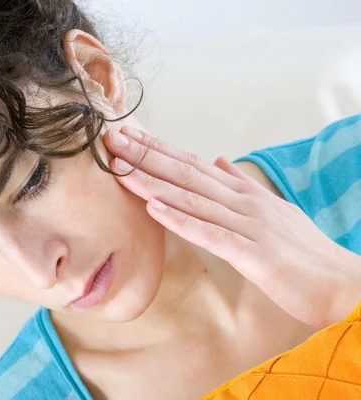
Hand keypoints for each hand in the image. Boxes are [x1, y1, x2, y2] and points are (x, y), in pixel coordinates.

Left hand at [103, 125, 358, 327]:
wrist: (341, 281)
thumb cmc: (301, 249)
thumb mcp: (269, 209)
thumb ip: (240, 184)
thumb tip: (218, 159)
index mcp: (241, 193)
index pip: (191, 165)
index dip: (158, 150)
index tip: (128, 136)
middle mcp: (242, 202)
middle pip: (186, 174)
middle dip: (146, 157)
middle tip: (112, 140)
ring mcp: (248, 225)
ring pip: (193, 199)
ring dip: (154, 183)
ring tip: (121, 169)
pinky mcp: (254, 254)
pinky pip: (212, 235)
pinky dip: (182, 221)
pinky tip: (155, 210)